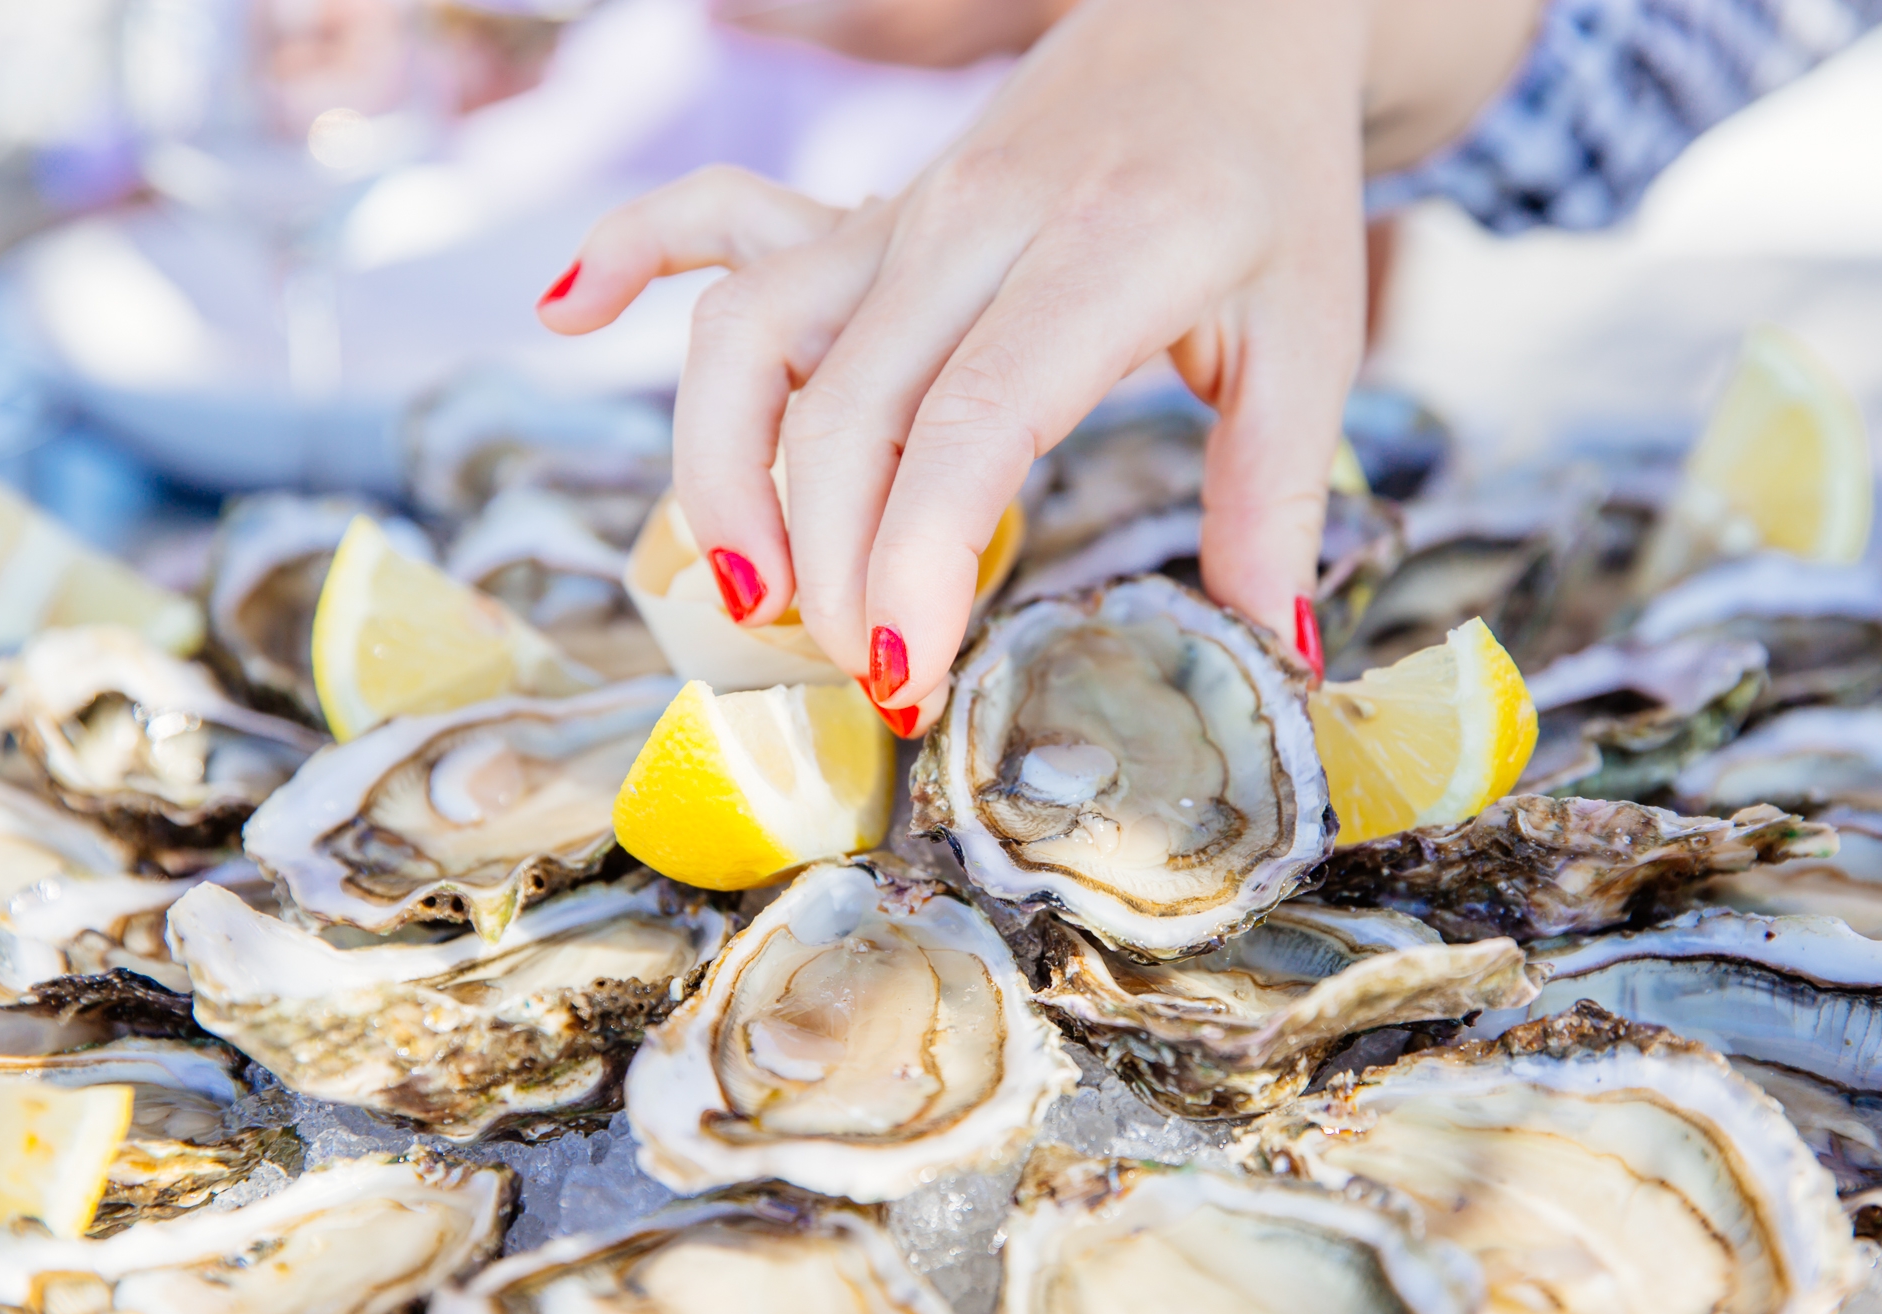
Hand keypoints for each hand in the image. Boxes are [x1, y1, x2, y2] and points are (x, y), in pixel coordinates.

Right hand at [541, 0, 1372, 733]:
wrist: (1223, 21)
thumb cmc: (1266, 183)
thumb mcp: (1314, 337)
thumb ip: (1276, 494)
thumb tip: (1270, 649)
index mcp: (1103, 254)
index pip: (970, 420)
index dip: (913, 559)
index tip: (902, 674)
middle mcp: (972, 226)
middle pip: (841, 408)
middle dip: (827, 567)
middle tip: (870, 679)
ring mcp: (901, 214)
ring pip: (751, 332)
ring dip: (721, 470)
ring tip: (749, 591)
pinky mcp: (862, 213)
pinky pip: (717, 220)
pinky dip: (630, 254)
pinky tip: (566, 310)